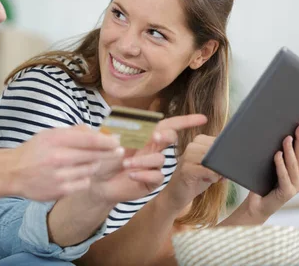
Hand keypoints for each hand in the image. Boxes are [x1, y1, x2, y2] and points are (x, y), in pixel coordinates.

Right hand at [10, 125, 124, 200]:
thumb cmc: (34, 151)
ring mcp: (60, 176)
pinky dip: (85, 178)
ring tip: (92, 161)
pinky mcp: (60, 191)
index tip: (117, 141)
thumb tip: (98, 132)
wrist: (13, 172)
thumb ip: (73, 132)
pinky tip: (78, 174)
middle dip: (109, 153)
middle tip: (118, 151)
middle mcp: (58, 157)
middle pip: (94, 155)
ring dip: (95, 165)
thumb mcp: (49, 134)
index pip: (89, 140)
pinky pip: (84, 183)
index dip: (107, 141)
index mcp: (56, 140)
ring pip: (91, 170)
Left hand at [86, 114, 207, 204]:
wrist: (95, 181)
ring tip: (126, 164)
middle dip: (166, 136)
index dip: (185, 121)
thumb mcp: (108, 139)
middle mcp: (151, 149)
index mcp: (143, 135)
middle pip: (169, 138)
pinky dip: (144, 174)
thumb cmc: (101, 158)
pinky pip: (157, 175)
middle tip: (154, 137)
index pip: (167, 124)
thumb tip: (130, 117)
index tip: (202, 119)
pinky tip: (131, 175)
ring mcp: (152, 165)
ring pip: (160, 159)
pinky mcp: (151, 181)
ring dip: (144, 160)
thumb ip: (120, 127)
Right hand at [161, 134, 220, 212]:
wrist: (177, 193)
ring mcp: (187, 157)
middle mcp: (192, 146)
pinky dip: (213, 177)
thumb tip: (238, 159)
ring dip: (218, 171)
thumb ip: (221, 160)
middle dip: (223, 163)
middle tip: (221, 173)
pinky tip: (209, 180)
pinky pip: (208, 170)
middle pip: (217, 149)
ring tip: (213, 177)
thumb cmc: (196, 179)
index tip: (226, 163)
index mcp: (198, 142)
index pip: (220, 140)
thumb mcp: (211, 167)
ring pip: (213, 159)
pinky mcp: (186, 169)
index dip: (227, 152)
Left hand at [243, 122, 298, 220]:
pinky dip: (280, 164)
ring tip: (287, 137)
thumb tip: (279, 133)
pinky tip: (277, 154)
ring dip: (291, 150)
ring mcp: (295, 186)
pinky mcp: (287, 192)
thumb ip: (278, 153)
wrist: (256, 204)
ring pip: (294, 164)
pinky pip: (283, 175)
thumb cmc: (263, 182)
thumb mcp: (272, 165)